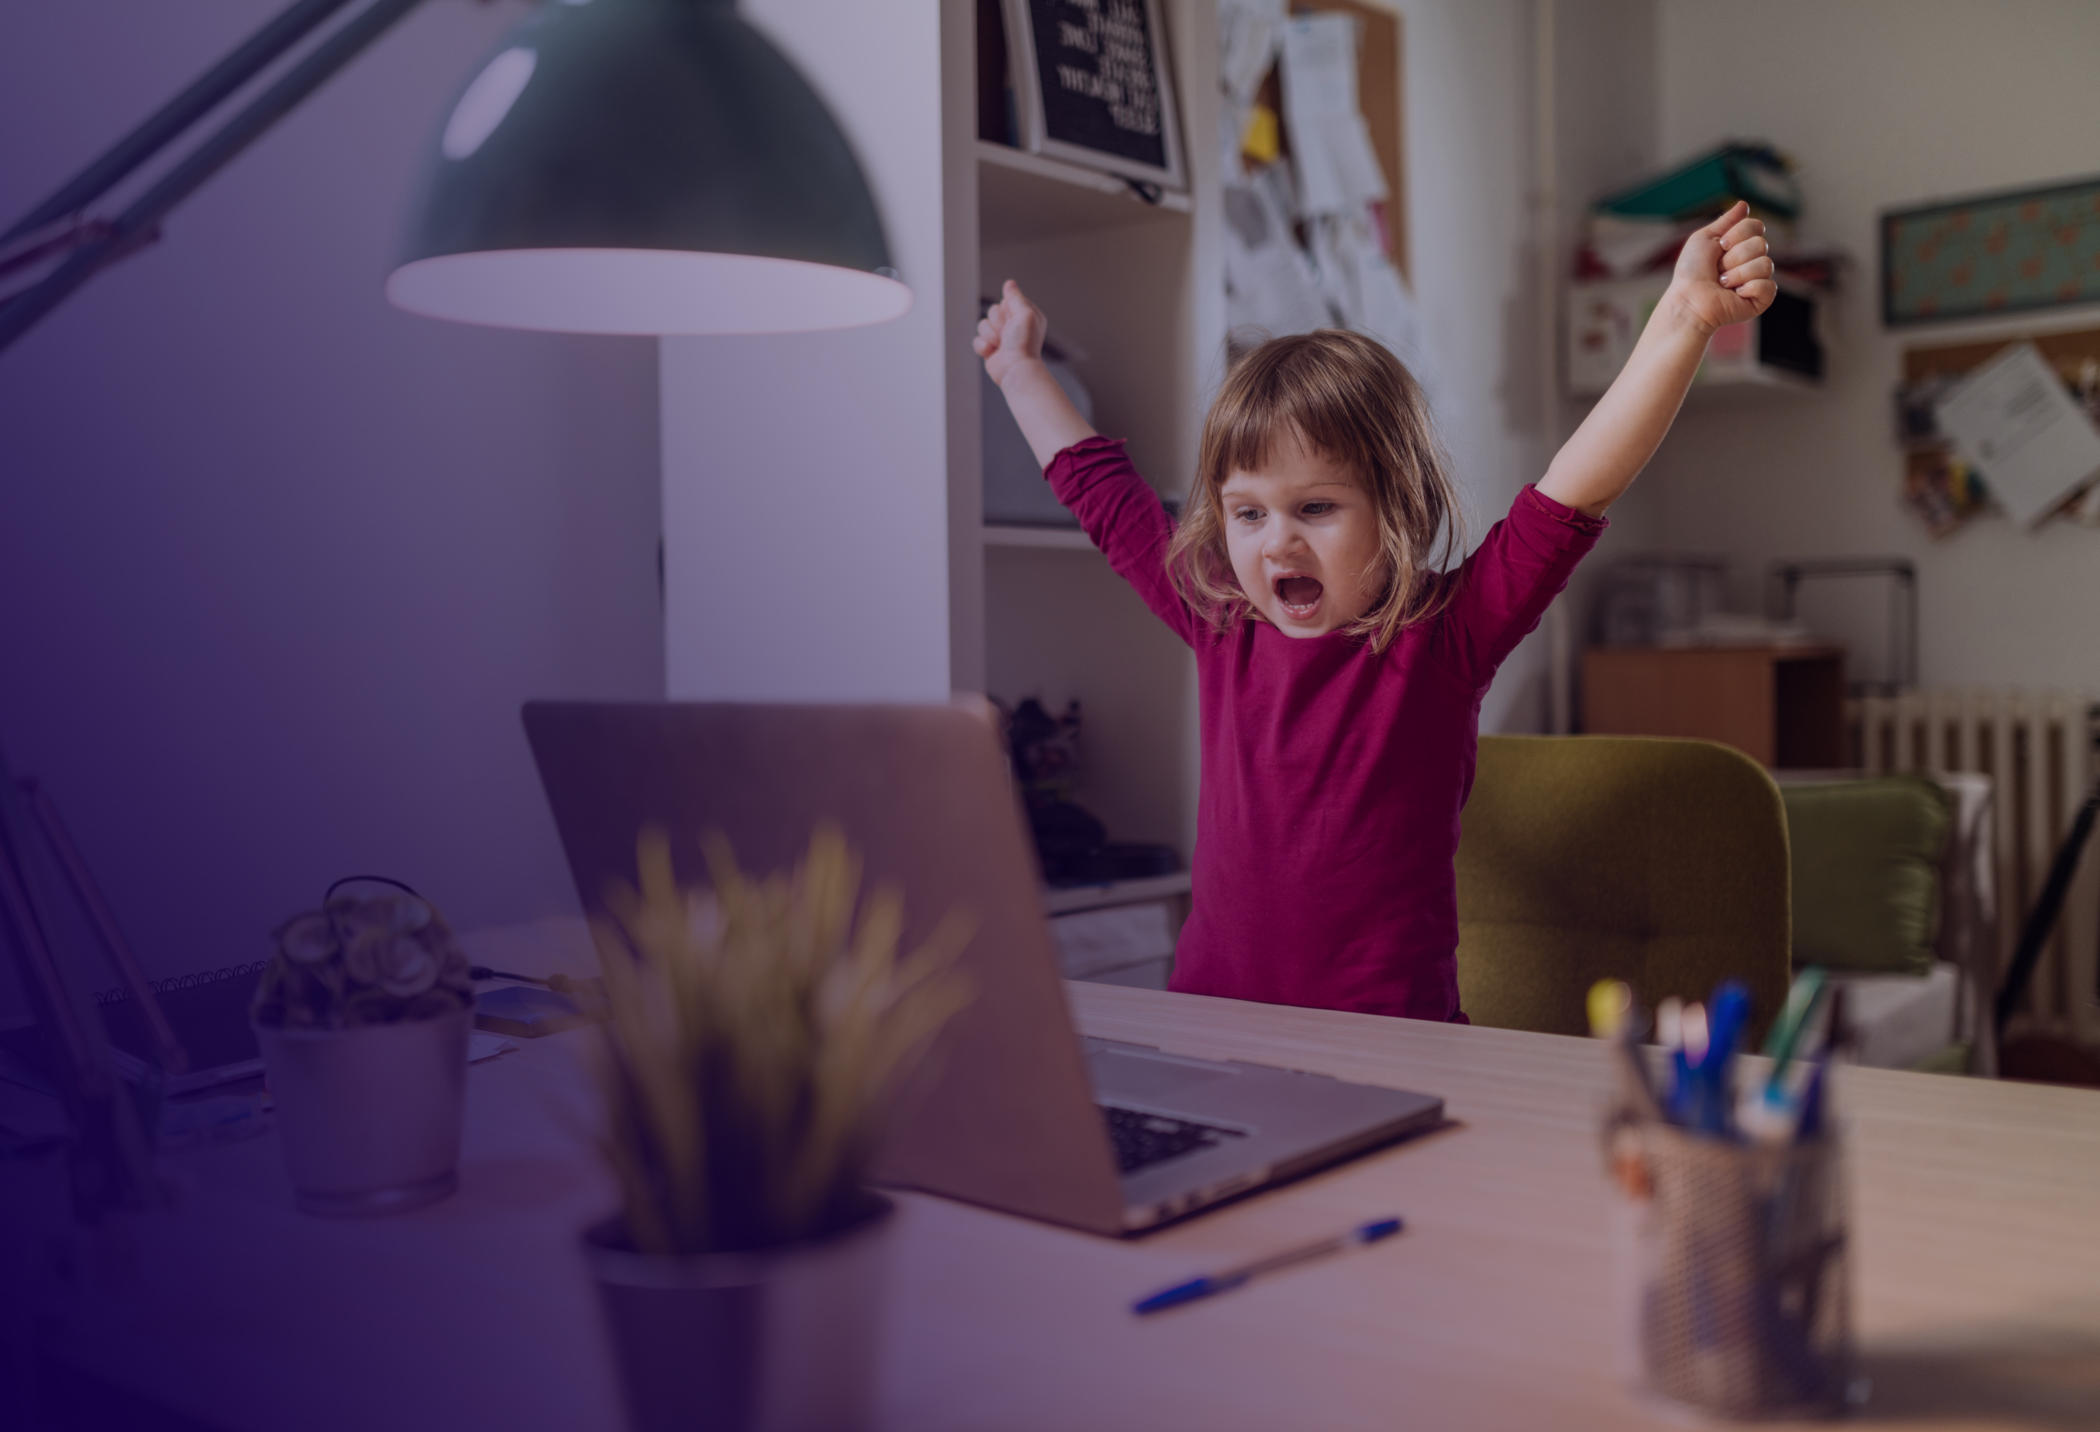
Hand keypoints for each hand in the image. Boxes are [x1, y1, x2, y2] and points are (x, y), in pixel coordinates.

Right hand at [973, 279, 1048, 387]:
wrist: (1015, 370)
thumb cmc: (1024, 344)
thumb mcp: (1025, 313)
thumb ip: (1016, 296)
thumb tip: (1010, 283)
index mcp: (1025, 315)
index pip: (1007, 301)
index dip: (1006, 308)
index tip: (1013, 318)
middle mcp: (1013, 326)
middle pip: (992, 311)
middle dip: (997, 323)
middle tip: (1007, 333)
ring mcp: (1001, 338)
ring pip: (983, 325)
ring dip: (990, 335)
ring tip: (1000, 344)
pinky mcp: (990, 349)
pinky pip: (977, 340)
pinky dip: (983, 346)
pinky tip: (993, 352)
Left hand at [1665, 200, 1776, 334]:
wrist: (1689, 300)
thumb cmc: (1692, 271)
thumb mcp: (1704, 238)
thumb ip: (1726, 221)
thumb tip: (1744, 204)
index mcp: (1741, 245)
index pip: (1757, 226)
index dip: (1738, 234)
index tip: (1720, 245)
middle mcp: (1752, 260)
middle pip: (1761, 244)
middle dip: (1733, 257)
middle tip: (1718, 269)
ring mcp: (1758, 279)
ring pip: (1765, 264)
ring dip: (1737, 274)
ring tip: (1723, 284)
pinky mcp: (1762, 298)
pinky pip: (1769, 285)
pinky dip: (1749, 288)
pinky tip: (1736, 294)